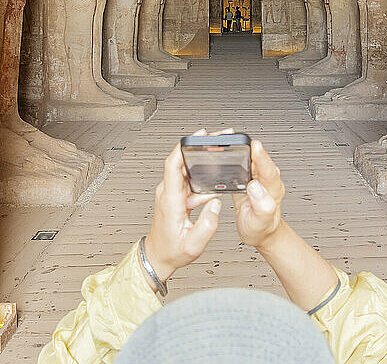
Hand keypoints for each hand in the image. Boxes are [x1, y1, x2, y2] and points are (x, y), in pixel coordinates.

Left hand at [145, 131, 221, 284]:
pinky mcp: (175, 195)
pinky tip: (214, 182)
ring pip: (187, 169)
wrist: (158, 257)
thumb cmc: (171, 251)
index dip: (185, 146)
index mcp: (170, 199)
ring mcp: (171, 192)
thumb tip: (216, 204)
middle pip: (182, 160)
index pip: (173, 164)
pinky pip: (189, 179)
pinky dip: (202, 176)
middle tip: (220, 140)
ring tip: (221, 157)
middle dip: (200, 147)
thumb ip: (207, 224)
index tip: (199, 136)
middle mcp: (168, 192)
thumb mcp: (194, 244)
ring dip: (203, 162)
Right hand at [233, 140, 284, 249]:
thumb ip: (262, 205)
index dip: (261, 157)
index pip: (268, 169)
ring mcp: (256, 176)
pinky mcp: (246, 176)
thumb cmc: (261, 228)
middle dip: (247, 145)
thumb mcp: (261, 221)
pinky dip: (233, 157)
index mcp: (272, 188)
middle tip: (233, 137)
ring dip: (239, 148)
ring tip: (225, 140)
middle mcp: (265, 179)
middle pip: (257, 157)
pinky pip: (241, 163)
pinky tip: (224, 154)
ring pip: (248, 157)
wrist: (259, 232)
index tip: (255, 146)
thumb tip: (255, 187)